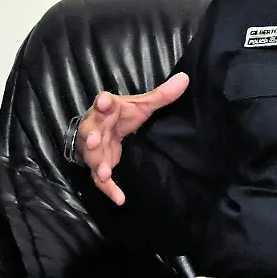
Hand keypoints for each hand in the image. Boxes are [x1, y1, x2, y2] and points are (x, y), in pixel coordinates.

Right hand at [76, 73, 189, 204]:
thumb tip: (185, 78)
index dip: (104, 102)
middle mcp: (96, 128)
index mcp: (106, 109)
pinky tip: (120, 199)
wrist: (99, 131)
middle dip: (92, 136)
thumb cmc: (120, 115)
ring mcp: (94, 149)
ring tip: (105, 173)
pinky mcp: (97, 165)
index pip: (103, 102)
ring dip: (98, 164)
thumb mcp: (140, 105)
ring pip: (92, 157)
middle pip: (91, 131)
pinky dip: (109, 189)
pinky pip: (99, 179)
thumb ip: (161, 95)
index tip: (105, 102)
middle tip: (96, 141)